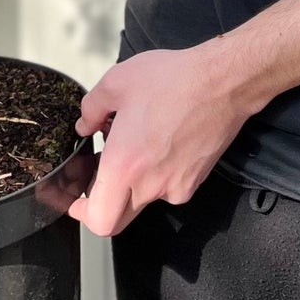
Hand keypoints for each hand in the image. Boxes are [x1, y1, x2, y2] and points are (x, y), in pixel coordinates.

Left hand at [68, 43, 252, 236]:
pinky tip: (160, 141)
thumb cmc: (172, 80)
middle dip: (104, 200)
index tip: (77, 199)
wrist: (221, 83)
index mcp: (125, 165)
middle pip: (118, 218)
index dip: (83, 213)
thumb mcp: (117, 82)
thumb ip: (91, 108)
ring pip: (143, 199)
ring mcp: (175, 187)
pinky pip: (166, 188)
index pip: (99, 219)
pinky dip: (157, 173)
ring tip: (137, 141)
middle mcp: (150, 185)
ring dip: (133, 181)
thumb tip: (84, 126)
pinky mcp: (193, 182)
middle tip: (100, 172)